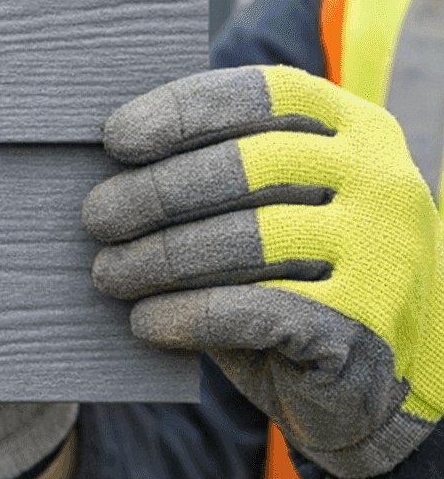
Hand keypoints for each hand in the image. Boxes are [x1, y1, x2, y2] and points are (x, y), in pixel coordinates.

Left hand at [84, 65, 443, 478]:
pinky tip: (144, 322)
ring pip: (245, 239)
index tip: (114, 140)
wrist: (365, 384)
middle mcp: (381, 181)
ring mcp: (382, 252)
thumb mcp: (274, 205)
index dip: (181, 110)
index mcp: (357, 130)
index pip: (262, 93)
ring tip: (107, 273)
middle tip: (96, 218)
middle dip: (153, 193)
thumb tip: (110, 153)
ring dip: (157, 258)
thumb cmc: (293, 274)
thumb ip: (222, 169)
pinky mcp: (361, 323)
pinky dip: (184, 315)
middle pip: (244, 165)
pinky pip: (251, 310)